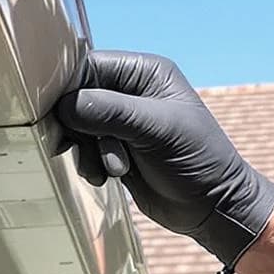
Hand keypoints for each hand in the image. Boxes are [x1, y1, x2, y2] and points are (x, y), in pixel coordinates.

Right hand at [53, 50, 273, 270]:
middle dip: (78, 125)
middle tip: (87, 146)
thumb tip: (64, 105)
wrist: (211, 207)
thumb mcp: (156, 129)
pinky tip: (107, 177)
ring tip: (113, 168)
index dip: (70, 89)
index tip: (62, 115)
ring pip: (76, 125)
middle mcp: (129, 91)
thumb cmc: (196, 158)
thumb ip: (110, 112)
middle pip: (76, 96)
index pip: (88, 65)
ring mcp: (120, 121)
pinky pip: (83, 148)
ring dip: (85, 150)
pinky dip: (88, 163)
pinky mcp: (113, 149)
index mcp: (144, 72)